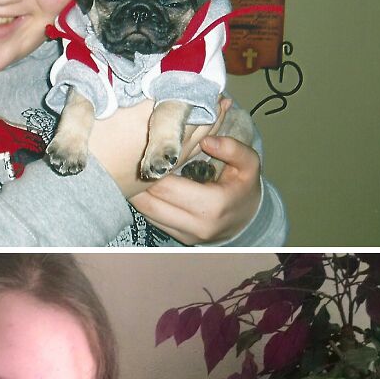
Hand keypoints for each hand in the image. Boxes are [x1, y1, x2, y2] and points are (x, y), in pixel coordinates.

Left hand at [129, 133, 260, 243]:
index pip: (168, 187)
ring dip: (137, 193)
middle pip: (152, 202)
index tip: (147, 151)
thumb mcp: (249, 165)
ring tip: (133, 172)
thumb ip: (233, 149)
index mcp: (213, 205)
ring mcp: (186, 235)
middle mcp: (197, 225)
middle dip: (139, 181)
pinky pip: (152, 219)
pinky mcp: (178, 238)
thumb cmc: (243, 188)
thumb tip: (206, 140)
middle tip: (130, 159)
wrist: (248, 220)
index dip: (153, 170)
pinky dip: (144, 203)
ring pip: (147, 213)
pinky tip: (142, 186)